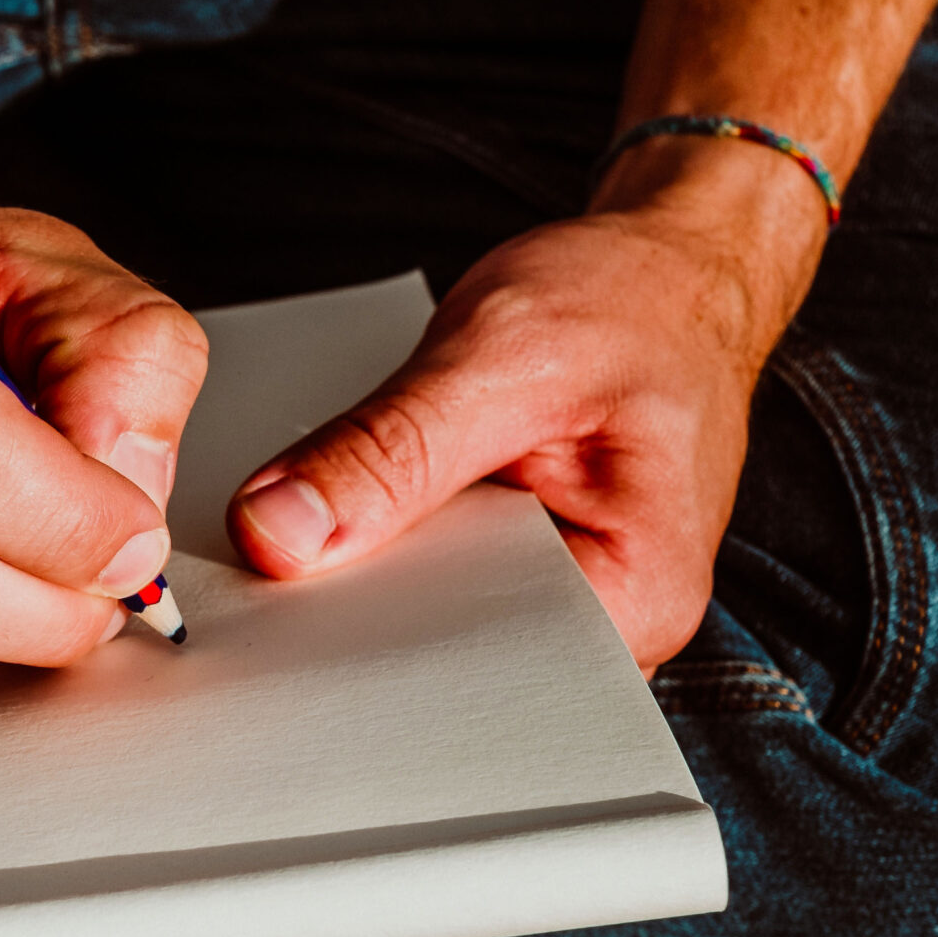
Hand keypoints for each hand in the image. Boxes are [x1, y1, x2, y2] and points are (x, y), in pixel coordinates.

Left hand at [226, 192, 810, 671]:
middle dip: (353, 612)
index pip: (475, 670)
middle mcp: (609, 625)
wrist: (670, 266)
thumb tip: (278, 534)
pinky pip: (430, 579)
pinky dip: (379, 542)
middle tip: (267, 557)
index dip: (363, 642)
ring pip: (427, 622)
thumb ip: (389, 450)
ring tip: (306, 520)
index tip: (273, 599)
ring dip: (360, 573)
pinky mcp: (519, 566)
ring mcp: (561, 600)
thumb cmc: (630, 301)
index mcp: (636, 600)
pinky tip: (342, 506)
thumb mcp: (501, 357)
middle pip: (447, 661)